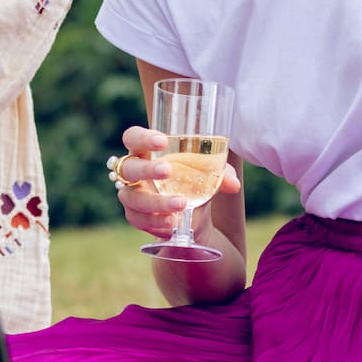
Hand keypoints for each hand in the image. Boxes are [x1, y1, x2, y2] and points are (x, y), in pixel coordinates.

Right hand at [111, 125, 240, 242]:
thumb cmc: (193, 179)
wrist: (192, 212)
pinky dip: (156, 222)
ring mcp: (131, 194)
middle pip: (128, 168)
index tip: (162, 141)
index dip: (142, 138)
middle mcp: (133, 171)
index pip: (133, 138)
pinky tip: (172, 223)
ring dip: (157, 202)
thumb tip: (233, 184)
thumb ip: (221, 174)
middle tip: (167, 171)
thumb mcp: (209, 173)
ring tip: (181, 204)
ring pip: (133, 198)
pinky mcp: (135, 216)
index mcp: (146, 151)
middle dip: (147, 169)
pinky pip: (138, 220)